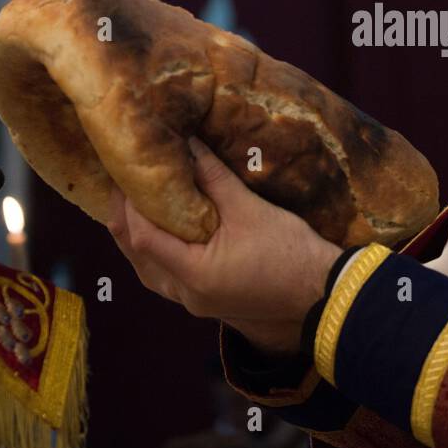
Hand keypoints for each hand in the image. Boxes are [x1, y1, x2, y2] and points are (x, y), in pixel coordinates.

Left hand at [106, 137, 341, 355]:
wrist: (322, 292)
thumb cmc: (290, 251)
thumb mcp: (249, 209)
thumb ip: (213, 178)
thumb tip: (188, 145)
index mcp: (193, 274)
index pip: (141, 235)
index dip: (130, 202)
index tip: (129, 170)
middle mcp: (185, 294)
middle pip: (136, 254)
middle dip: (126, 217)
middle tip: (125, 181)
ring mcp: (194, 302)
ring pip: (148, 268)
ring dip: (140, 235)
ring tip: (138, 200)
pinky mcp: (206, 301)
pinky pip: (166, 275)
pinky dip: (158, 249)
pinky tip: (164, 228)